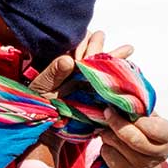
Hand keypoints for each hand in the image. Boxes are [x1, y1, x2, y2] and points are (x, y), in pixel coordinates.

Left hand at [28, 31, 132, 153]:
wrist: (44, 128)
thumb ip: (53, 73)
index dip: (85, 43)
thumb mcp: (42, 87)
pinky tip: (129, 71)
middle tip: (108, 40)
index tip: (91, 41)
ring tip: (128, 49)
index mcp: (65, 66)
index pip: (77, 48)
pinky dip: (118, 80)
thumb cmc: (38, 104)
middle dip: (101, 48)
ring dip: (114, 59)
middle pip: (93, 56)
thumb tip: (69, 60)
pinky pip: (107, 87)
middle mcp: (77, 72)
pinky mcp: (93, 98)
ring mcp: (86, 85)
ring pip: (102, 69)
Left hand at [99, 108, 167, 167]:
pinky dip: (105, 146)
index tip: (119, 105)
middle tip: (107, 112)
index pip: (152, 128)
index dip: (134, 117)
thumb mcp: (148, 116)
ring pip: (115, 143)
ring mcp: (142, 166)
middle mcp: (158, 154)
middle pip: (132, 138)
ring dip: (108, 133)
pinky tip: (111, 145)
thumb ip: (139, 107)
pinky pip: (107, 154)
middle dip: (115, 122)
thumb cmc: (143, 129)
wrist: (140, 159)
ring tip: (111, 130)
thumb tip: (120, 97)